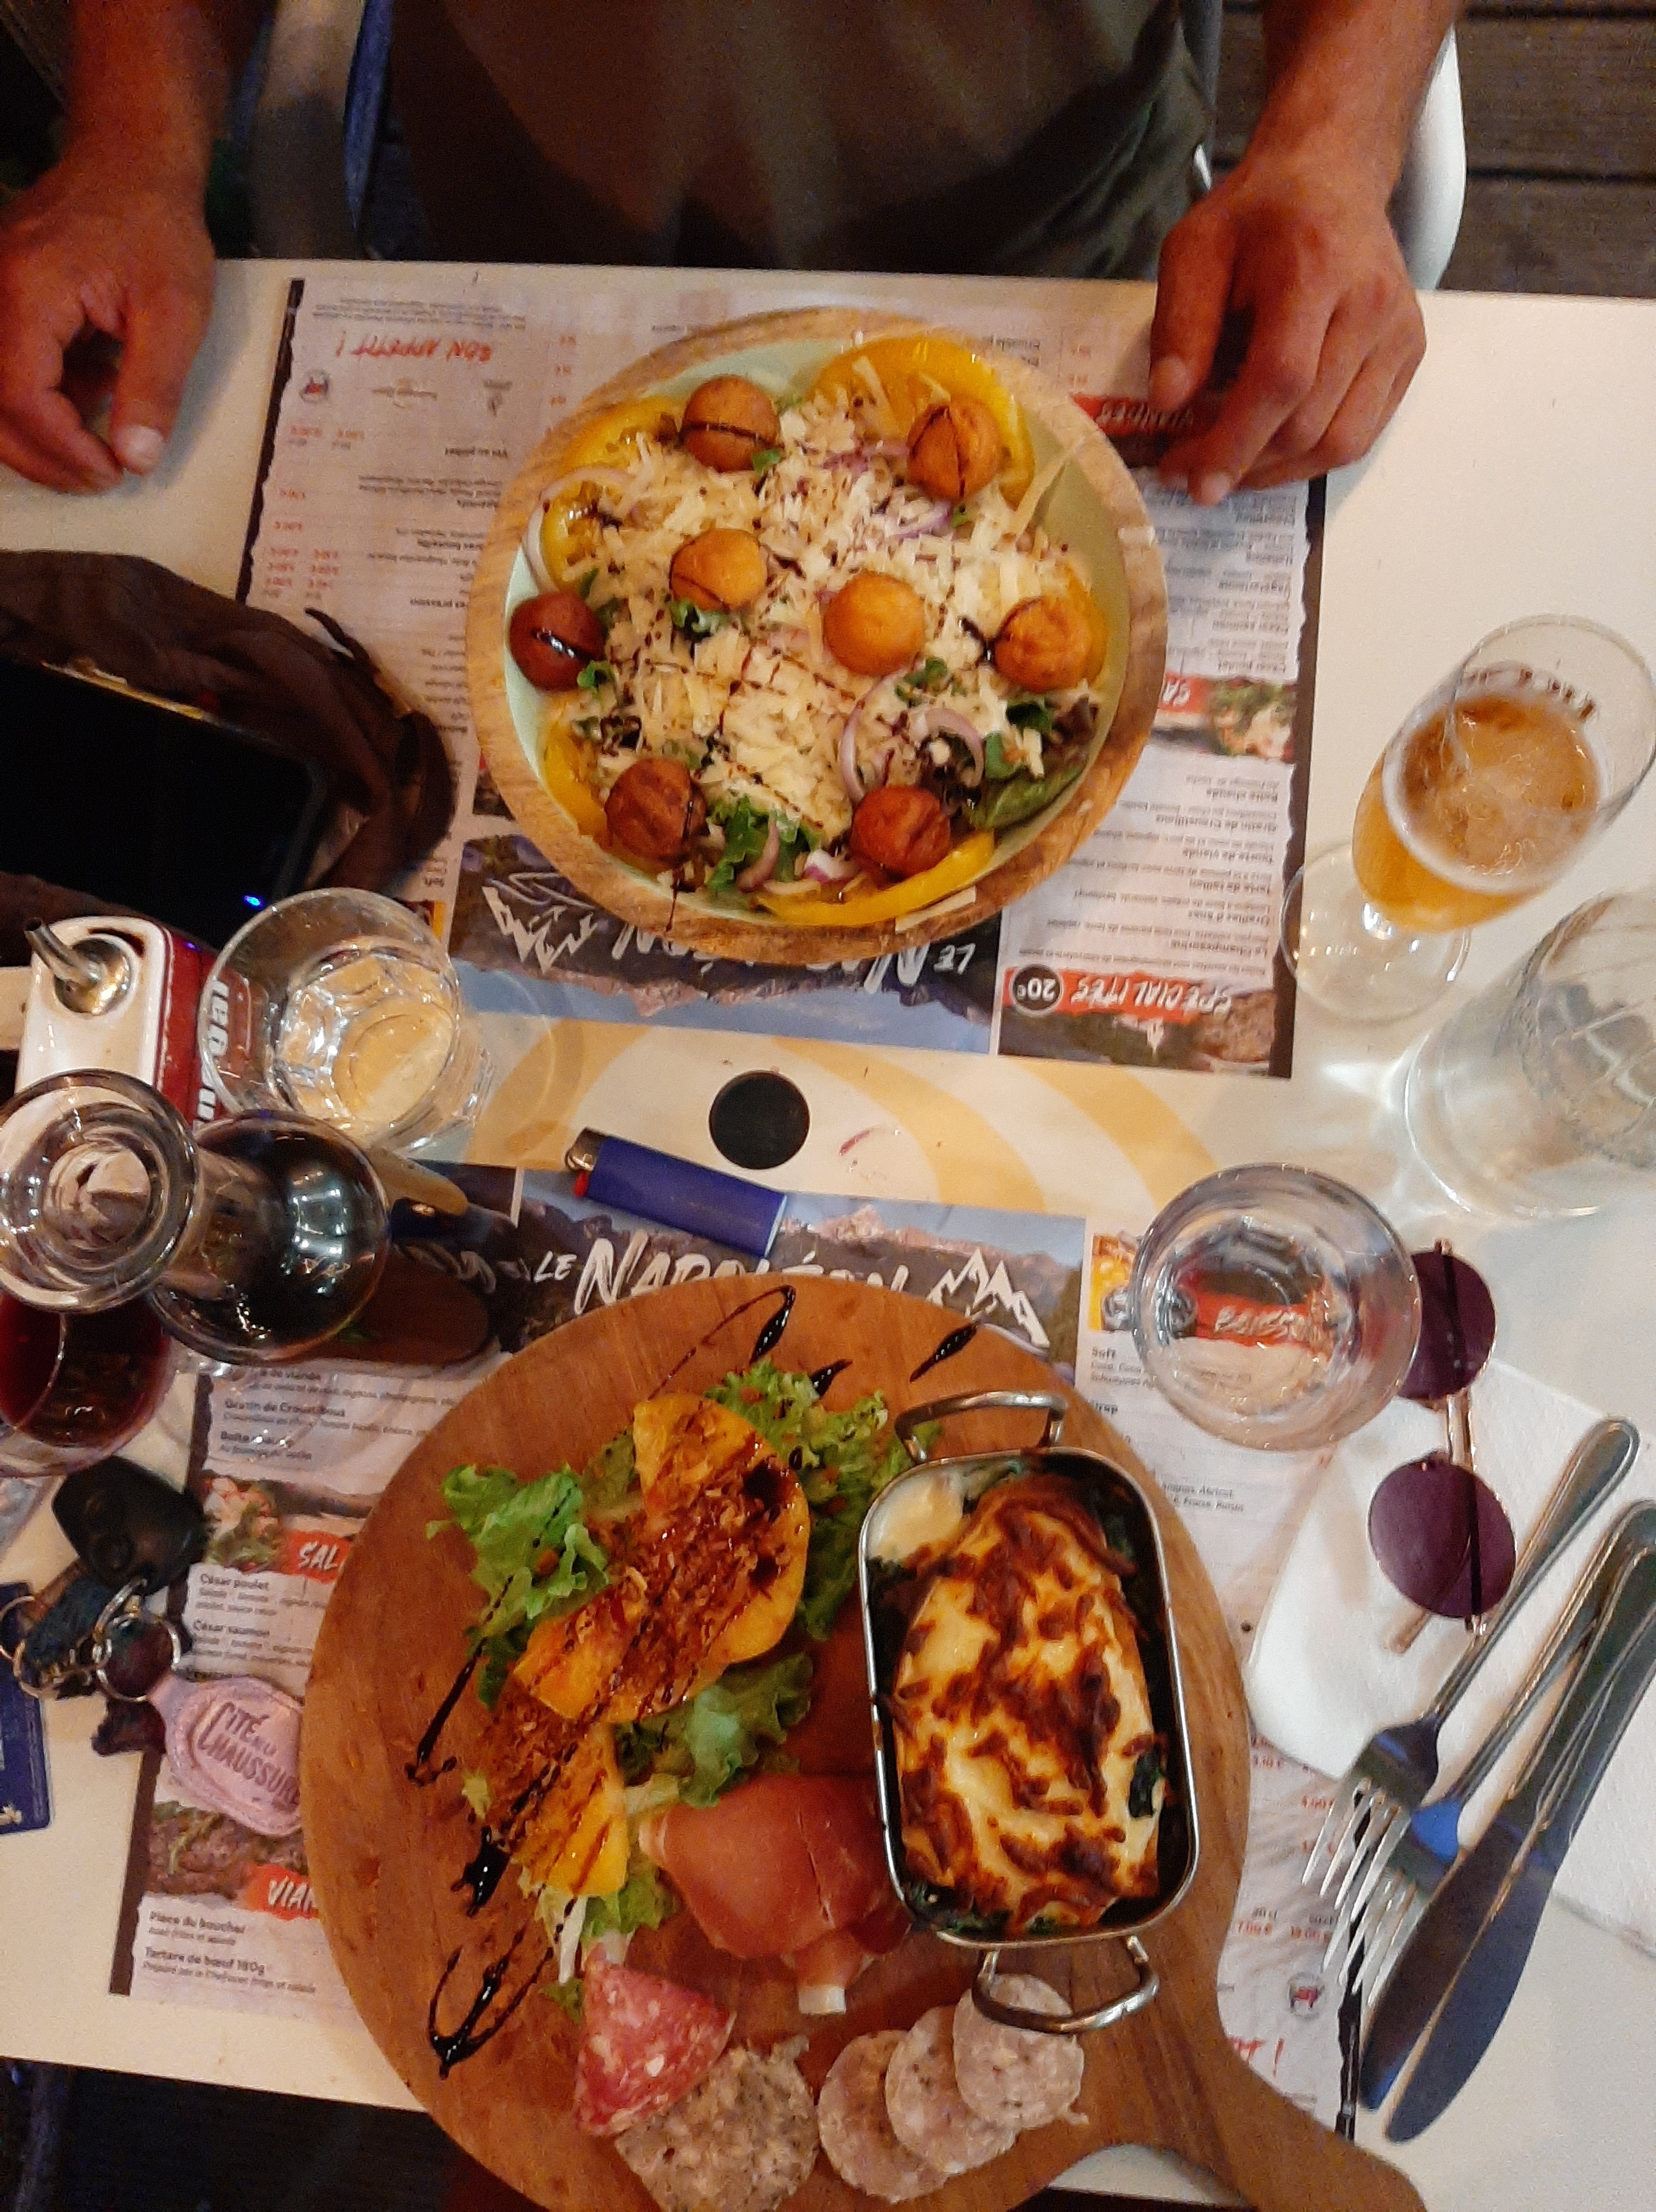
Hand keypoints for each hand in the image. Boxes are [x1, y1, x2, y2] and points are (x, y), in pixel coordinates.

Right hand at [0, 145, 214, 492]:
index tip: (109, 475)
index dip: (61, 449)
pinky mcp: (2, 299)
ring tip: (98, 438)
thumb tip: (137, 459)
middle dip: (40, 455)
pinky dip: (43, 395)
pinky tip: (92, 389)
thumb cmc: (155, 228)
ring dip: (39, 429)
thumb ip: (153, 388)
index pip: (20, 396)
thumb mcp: (174, 312)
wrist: (131, 164)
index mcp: (28, 293)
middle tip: (96, 480)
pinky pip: (6, 364)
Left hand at [1148, 142, 1425, 499]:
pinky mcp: (1409, 353)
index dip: (1235, 441)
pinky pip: (1363, 433)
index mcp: (1316, 271)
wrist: (1332, 175)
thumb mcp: (1196, 249)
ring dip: (1278, 472)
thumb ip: (1181, 324)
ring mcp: (1398, 334)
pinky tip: (1271, 449)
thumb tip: (1167, 402)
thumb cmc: (1258, 214)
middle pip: (1310, 423)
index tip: (1191, 480)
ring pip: (1342, 442)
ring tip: (1230, 466)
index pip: (1281, 380)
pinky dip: (1312, 456)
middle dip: (1245, 463)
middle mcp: (1370, 307)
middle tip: (1191, 469)